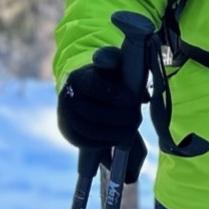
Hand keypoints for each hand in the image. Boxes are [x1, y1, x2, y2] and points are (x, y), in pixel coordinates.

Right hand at [58, 45, 148, 179]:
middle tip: (137, 119)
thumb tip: (143, 95)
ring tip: (131, 131)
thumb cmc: (107, 78)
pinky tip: (119, 138)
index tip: (133, 100)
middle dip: (119, 117)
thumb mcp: (114, 66)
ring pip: (89, 129)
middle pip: (93, 112)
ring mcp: (65, 116)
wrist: (86, 93)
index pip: (94, 87)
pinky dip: (105, 142)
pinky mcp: (68, 132)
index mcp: (79, 78)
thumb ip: (128, 71)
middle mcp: (67, 97)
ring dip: (114, 133)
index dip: (114, 95)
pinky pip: (85, 142)